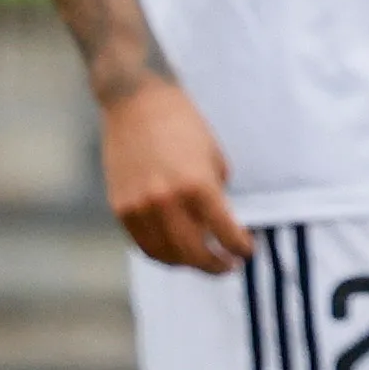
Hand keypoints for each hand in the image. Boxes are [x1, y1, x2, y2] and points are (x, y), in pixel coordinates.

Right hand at [100, 74, 246, 271]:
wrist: (138, 104)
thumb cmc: (184, 127)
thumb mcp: (214, 159)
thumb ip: (216, 195)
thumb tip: (220, 227)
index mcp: (198, 186)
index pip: (225, 233)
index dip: (241, 248)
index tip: (248, 251)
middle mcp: (166, 201)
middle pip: (194, 253)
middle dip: (216, 265)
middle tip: (229, 266)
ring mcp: (139, 207)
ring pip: (165, 255)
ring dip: (187, 264)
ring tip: (203, 261)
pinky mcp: (120, 208)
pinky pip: (142, 244)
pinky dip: (161, 253)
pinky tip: (175, 252)